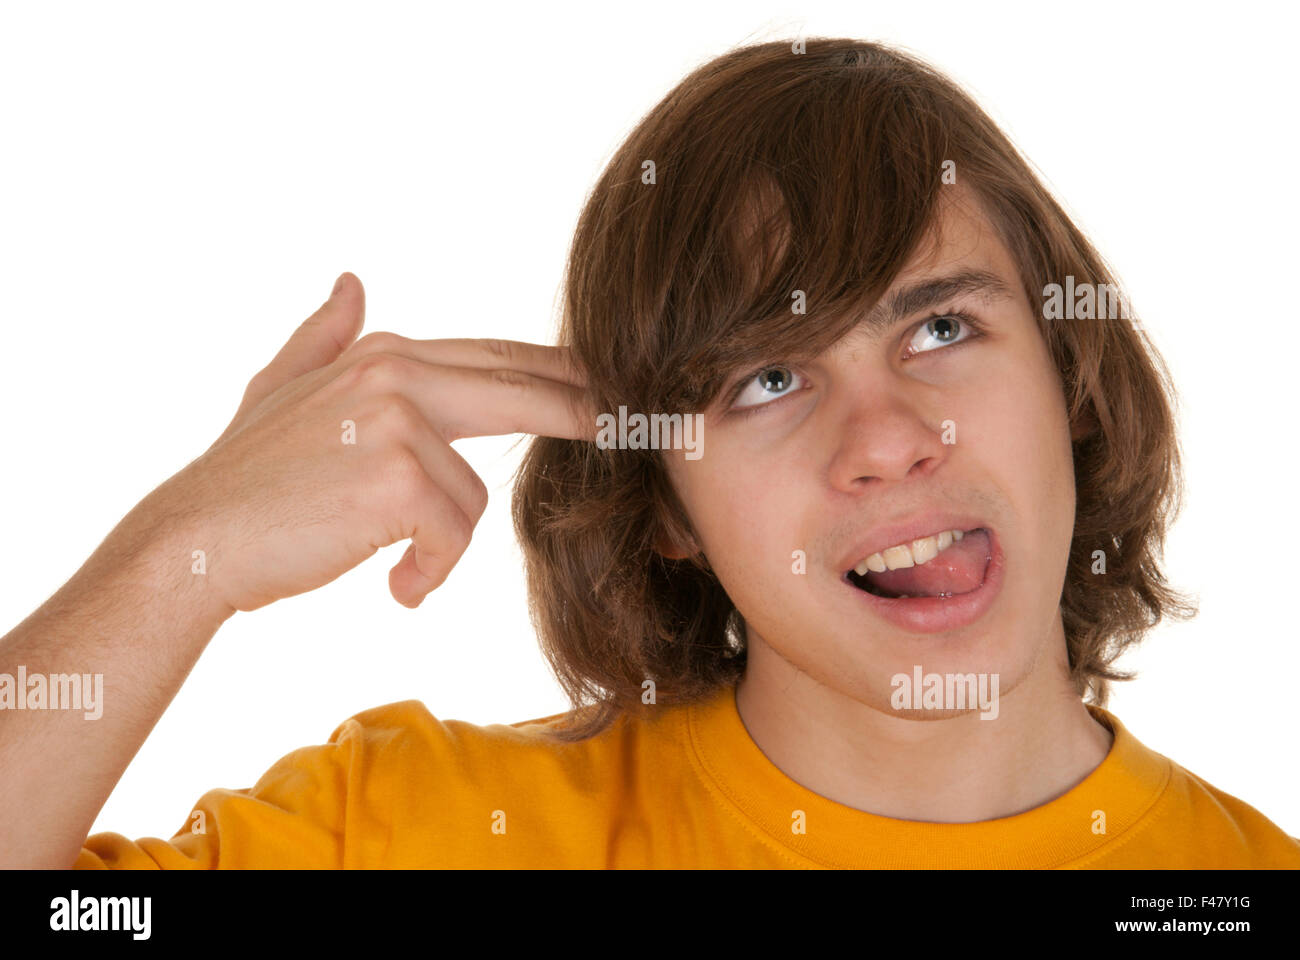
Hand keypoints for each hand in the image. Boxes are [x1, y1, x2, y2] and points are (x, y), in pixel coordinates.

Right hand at [155, 272, 593, 611]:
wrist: (194, 540)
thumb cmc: (243, 476)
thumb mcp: (280, 388)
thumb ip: (324, 335)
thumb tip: (352, 281)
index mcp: (387, 353)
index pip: (498, 358)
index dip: (562, 374)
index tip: (609, 387)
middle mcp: (398, 373)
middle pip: (526, 391)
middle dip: (586, 412)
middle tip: (636, 426)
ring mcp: (398, 421)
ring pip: (473, 498)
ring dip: (438, 545)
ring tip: (394, 562)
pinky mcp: (399, 479)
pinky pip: (452, 538)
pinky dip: (426, 574)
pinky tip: (392, 585)